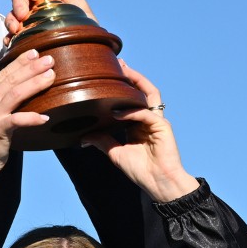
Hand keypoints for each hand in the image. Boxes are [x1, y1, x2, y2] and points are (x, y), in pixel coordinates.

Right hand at [0, 50, 55, 190]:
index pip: (4, 72)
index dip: (20, 61)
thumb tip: (22, 86)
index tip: (35, 52)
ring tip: (51, 76)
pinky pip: (18, 120)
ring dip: (35, 84)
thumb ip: (2, 99)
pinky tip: (45, 117)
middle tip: (49, 60)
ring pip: (15, 94)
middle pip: (11, 79)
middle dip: (31, 67)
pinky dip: (32, 118)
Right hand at [6, 0, 96, 39]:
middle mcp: (34, 7)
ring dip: (11, 19)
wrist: (86, 54)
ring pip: (12, 15)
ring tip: (16, 29)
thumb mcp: (80, 9)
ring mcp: (27, 23)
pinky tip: (10, 41)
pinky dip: (8, 37)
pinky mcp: (23, 40)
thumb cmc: (85, 29)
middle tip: (23, 13)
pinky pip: (11, 36)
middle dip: (18, 3)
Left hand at [82, 64, 199, 202]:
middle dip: (132, 76)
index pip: (132, 99)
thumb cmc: (141, 170)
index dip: (123, 87)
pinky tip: (117, 112)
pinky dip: (131, 112)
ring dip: (136, 82)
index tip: (108, 75)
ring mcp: (157, 121)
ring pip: (149, 95)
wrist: (158, 183)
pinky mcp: (163, 127)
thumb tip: (83, 137)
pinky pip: (146, 114)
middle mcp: (149, 119)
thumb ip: (103, 141)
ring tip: (123, 72)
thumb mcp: (115, 153)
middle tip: (119, 64)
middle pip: (143, 90)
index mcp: (139, 123)